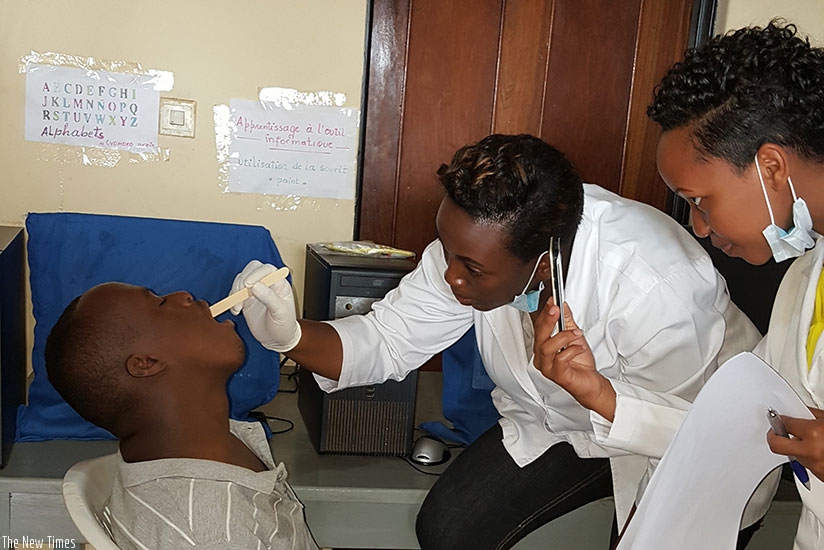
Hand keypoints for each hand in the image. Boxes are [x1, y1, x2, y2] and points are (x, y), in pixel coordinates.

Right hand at [230, 260, 301, 352]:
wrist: (277, 340)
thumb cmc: (284, 326)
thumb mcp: (280, 312)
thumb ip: (269, 297)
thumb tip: (255, 285)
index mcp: (279, 283)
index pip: (267, 269)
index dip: (256, 274)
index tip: (248, 285)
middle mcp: (267, 283)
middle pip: (252, 269)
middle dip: (243, 279)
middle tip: (241, 293)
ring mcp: (256, 290)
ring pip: (241, 279)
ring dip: (236, 290)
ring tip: (238, 306)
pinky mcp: (246, 298)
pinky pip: (235, 291)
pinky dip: (232, 299)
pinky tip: (236, 310)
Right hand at [533, 299, 615, 420]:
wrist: (589, 383)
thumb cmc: (579, 363)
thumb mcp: (575, 336)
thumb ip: (567, 321)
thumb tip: (563, 306)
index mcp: (543, 346)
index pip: (539, 326)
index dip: (545, 312)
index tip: (553, 301)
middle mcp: (542, 356)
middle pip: (539, 335)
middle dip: (548, 320)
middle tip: (556, 309)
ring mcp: (547, 366)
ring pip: (546, 347)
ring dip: (563, 337)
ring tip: (576, 334)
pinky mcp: (556, 375)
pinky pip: (559, 360)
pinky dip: (571, 351)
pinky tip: (579, 348)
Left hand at [767, 408, 823, 481]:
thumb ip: (813, 417)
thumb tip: (800, 413)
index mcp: (814, 434)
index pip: (784, 423)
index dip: (780, 419)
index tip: (778, 418)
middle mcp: (810, 452)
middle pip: (775, 445)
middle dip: (773, 436)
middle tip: (775, 430)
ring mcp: (814, 467)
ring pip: (792, 455)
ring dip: (795, 448)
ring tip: (807, 441)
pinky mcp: (819, 477)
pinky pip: (805, 464)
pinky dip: (808, 457)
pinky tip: (818, 452)